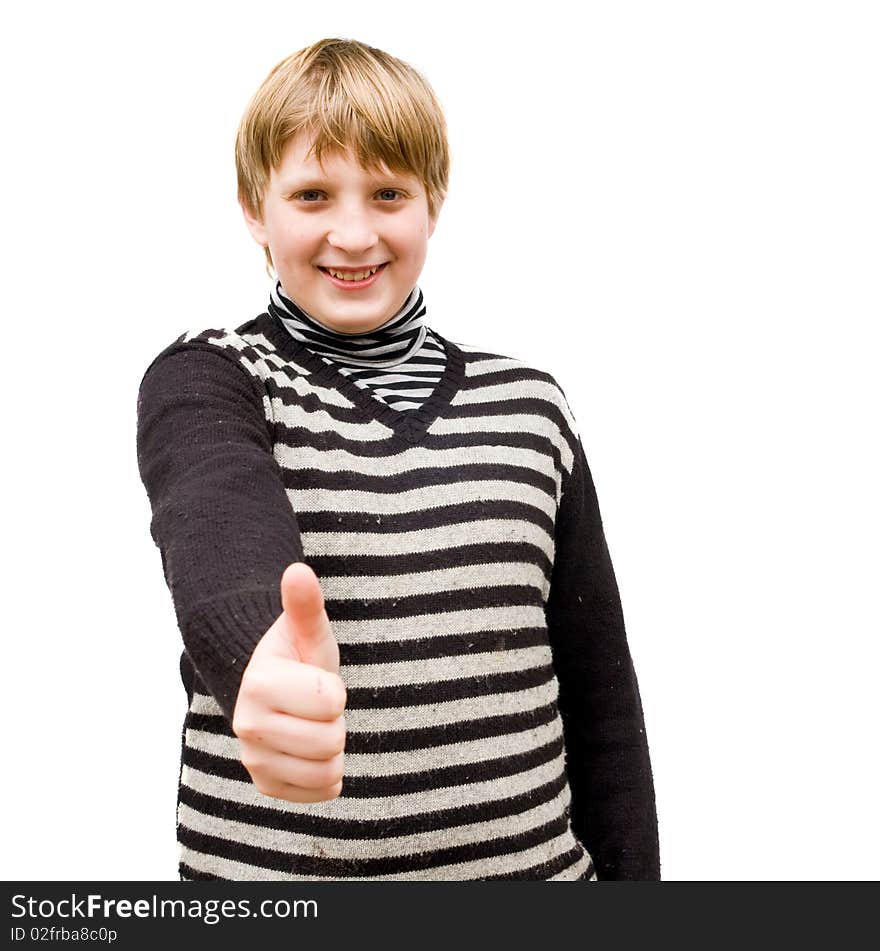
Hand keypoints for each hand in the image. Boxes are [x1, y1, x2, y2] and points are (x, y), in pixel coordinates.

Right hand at [232, 562, 346, 802]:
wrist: (274, 690)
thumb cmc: (298, 657)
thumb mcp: (307, 629)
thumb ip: (305, 604)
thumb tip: (298, 570)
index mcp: (260, 683)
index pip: (331, 701)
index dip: (335, 689)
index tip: (317, 679)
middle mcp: (247, 725)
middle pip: (331, 740)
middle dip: (335, 720)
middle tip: (317, 705)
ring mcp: (253, 759)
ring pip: (328, 770)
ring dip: (333, 748)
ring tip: (314, 724)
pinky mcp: (266, 786)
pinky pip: (321, 792)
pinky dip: (328, 775)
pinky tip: (311, 750)